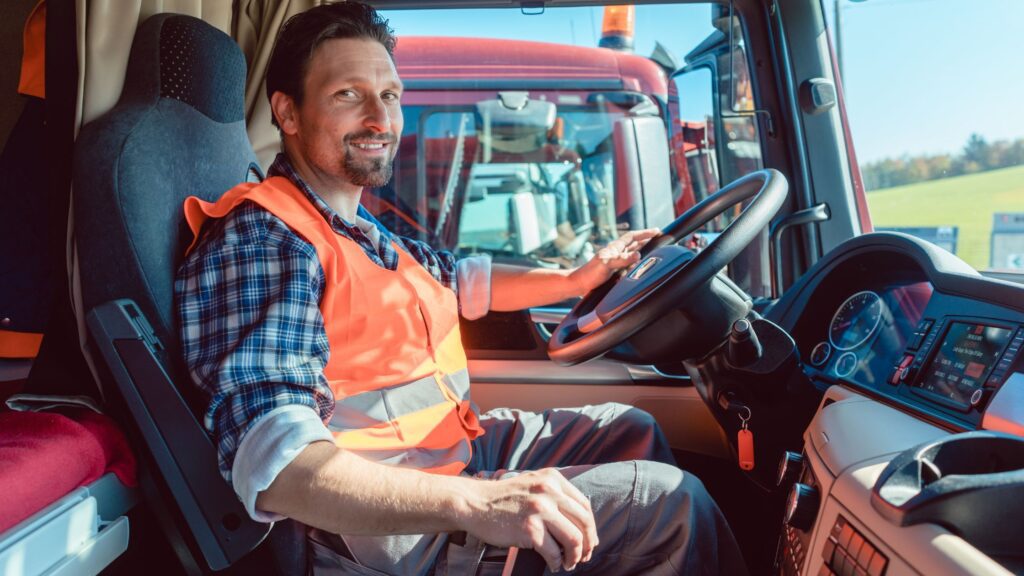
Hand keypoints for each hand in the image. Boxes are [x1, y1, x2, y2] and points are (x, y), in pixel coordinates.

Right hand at [461, 469, 597, 571]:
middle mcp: (550, 491)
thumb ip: (554, 495)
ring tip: (569, 563)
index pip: (584, 506)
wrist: (474, 503)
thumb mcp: (532, 483)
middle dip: (588, 544)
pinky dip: (556, 563)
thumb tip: (578, 522)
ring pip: (574, 539)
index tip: (590, 540)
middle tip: (584, 556)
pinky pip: (554, 553)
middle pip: (584, 522)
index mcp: (553, 479)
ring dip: (575, 556)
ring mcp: (540, 510)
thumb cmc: (502, 498)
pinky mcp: (530, 529)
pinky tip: (553, 565)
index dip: (590, 527)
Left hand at [569, 228, 660, 293]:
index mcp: (614, 248)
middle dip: (646, 239)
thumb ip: (622, 259)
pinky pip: (629, 262)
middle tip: (658, 237)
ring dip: (642, 248)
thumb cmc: (590, 273)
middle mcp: (616, 252)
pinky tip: (638, 264)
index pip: (632, 236)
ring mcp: (615, 261)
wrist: (579, 284)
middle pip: (634, 242)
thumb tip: (638, 254)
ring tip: (652, 247)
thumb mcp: (607, 265)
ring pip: (632, 252)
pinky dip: (636, 261)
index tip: (657, 231)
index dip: (645, 233)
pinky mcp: (614, 270)